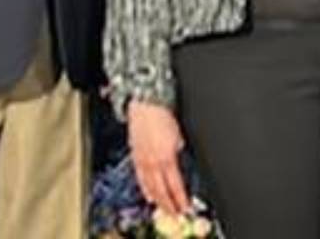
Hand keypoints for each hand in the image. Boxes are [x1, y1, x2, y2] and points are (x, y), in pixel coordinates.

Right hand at [127, 100, 192, 215]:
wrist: (144, 105)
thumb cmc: (162, 115)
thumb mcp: (178, 135)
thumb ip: (177, 149)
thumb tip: (178, 157)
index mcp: (166, 157)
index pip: (175, 185)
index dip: (180, 198)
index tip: (185, 207)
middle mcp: (153, 162)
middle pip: (161, 190)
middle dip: (169, 204)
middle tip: (175, 214)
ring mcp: (142, 160)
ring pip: (150, 186)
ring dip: (157, 200)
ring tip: (163, 209)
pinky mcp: (135, 156)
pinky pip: (140, 178)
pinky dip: (145, 189)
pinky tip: (148, 194)